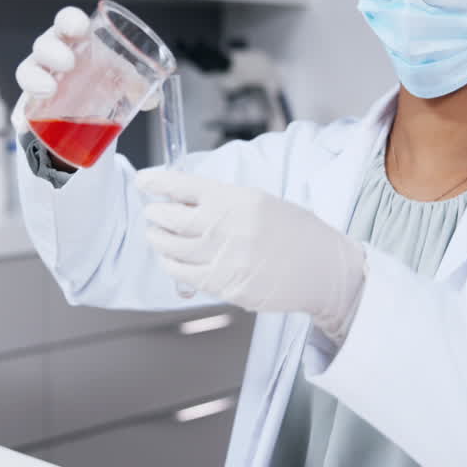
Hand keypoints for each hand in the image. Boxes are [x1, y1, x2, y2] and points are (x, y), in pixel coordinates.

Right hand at [11, 6, 160, 137]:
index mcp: (74, 40)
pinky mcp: (32, 105)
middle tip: (68, 63)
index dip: (69, 21)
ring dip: (36, 78)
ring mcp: (39, 79)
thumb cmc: (101, 81)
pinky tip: (26, 117)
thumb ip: (137, 84)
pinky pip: (21, 105)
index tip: (80, 29)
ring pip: (27, 71)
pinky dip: (23, 112)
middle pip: (44, 44)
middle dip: (53, 50)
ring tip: (49, 90)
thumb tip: (153, 99)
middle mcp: (52, 55)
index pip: (66, 21)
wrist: (84, 112)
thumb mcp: (120, 79)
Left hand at [137, 170, 366, 341]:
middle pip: (170, 219)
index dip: (157, 183)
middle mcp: (226, 227)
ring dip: (158, 240)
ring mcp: (224, 258)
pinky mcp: (225, 285)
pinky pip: (184, 275)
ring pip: (172, 248)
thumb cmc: (295, 233)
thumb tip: (183, 199)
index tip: (144, 181)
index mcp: (236, 199)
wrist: (323, 269)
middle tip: (151, 213)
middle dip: (154, 214)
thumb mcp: (260, 202)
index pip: (183, 186)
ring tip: (155, 235)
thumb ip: (222, 202)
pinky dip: (171, 265)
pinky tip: (170, 260)